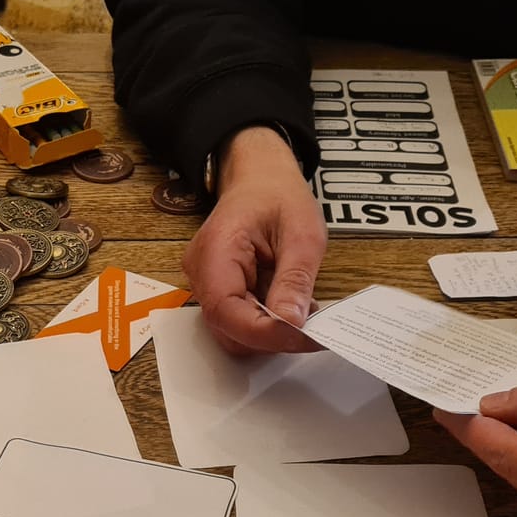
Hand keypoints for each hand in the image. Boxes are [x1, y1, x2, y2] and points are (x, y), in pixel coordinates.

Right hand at [183, 126, 325, 353]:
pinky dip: (267, 323)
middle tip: (314, 329)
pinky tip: (290, 306)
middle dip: (271, 337)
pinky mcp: (220, 291)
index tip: (304, 336)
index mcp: (216, 250)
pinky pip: (239, 320)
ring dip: (271, 332)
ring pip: (234, 332)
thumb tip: (292, 323)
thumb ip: (294, 279)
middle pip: (227, 330)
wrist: (261, 179)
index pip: (227, 311)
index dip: (264, 333)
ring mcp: (207, 284)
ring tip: (304, 313)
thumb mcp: (302, 233)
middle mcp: (201, 272)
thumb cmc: (278, 196)